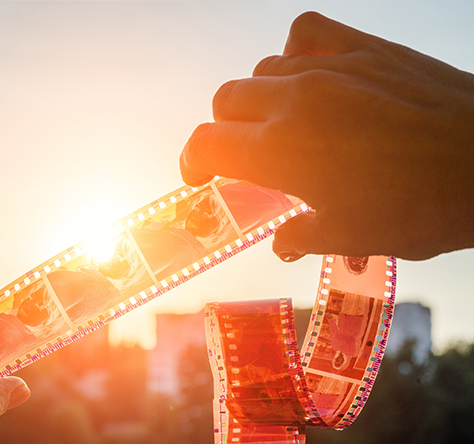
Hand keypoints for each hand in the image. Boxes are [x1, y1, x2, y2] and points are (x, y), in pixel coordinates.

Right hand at [180, 11, 473, 260]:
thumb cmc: (421, 206)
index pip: (205, 143)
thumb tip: (283, 243)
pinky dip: (295, 51)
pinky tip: (310, 73)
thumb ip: (302, 235)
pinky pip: (305, 31)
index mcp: (279, 152)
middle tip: (246, 156)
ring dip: (259, 98)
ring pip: (261, 70)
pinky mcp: (361, 48)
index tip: (201, 175)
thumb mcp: (352, 236)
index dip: (192, 160)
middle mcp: (292, 102)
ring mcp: (327, 67)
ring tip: (284, 122)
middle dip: (225, 131)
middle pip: (225, 101)